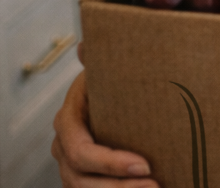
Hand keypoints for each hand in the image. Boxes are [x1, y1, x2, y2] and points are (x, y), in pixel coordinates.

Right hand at [51, 70, 157, 187]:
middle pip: (81, 179)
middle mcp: (64, 147)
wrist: (108, 98)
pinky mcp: (84, 179)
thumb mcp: (106, 70)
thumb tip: (85, 45)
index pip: (81, 150)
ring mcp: (71, 167)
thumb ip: (98, 60)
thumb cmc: (111, 84)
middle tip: (155, 185)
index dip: (110, 163)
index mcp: (68, 120)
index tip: (144, 165)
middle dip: (119, 186)